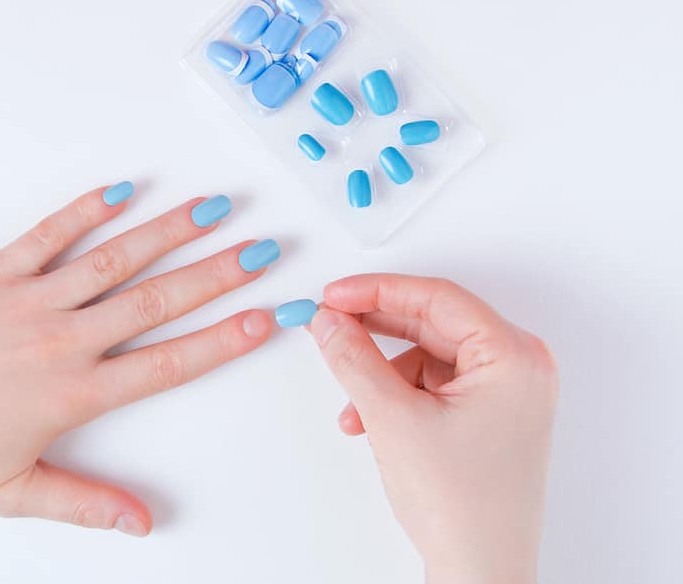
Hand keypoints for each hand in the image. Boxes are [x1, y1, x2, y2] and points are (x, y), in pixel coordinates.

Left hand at [0, 184, 277, 535]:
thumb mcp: (12, 493)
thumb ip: (84, 504)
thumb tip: (142, 524)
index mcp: (73, 395)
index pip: (168, 363)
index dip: (223, 341)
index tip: (266, 319)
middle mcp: (63, 340)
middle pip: (156, 301)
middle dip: (218, 275)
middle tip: (266, 251)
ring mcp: (31, 299)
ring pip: (114, 260)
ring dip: (168, 232)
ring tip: (214, 208)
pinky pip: (50, 233)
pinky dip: (87, 210)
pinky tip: (123, 190)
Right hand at [308, 275, 556, 583]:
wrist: (479, 571)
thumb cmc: (463, 506)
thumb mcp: (393, 418)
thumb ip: (354, 359)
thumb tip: (329, 321)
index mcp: (514, 356)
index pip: (436, 298)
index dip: (377, 290)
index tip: (335, 294)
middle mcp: (518, 366)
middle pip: (432, 323)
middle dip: (374, 330)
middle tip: (330, 324)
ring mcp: (505, 392)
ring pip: (426, 355)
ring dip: (380, 372)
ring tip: (352, 401)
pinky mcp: (488, 413)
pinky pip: (432, 383)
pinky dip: (396, 394)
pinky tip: (369, 418)